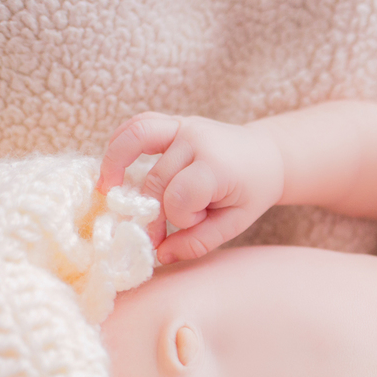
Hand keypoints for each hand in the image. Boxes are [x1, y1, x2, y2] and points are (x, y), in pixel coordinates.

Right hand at [98, 112, 284, 263]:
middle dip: (155, 209)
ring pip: (135, 149)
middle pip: (156, 181)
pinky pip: (137, 124)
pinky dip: (119, 143)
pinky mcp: (174, 121)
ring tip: (109, 194)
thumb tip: (160, 255)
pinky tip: (112, 166)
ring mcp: (184, 126)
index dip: (180, 218)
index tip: (194, 224)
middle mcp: (197, 140)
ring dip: (120, 172)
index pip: (179, 198)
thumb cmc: (251, 193)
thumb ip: (200, 241)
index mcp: (217, 166)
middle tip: (159, 228)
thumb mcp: (235, 223)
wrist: (267, 156)